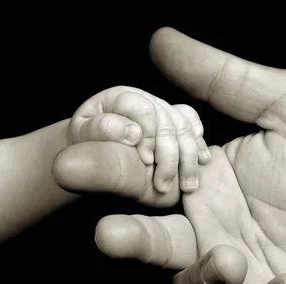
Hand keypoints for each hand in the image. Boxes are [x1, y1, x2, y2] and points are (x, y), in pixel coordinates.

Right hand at [54, 28, 285, 283]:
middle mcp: (214, 239)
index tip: (80, 159)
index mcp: (209, 189)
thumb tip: (161, 40)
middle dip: (127, 243)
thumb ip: (225, 79)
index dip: (111, 172)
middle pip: (151, 250)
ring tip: (229, 256)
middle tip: (111, 234)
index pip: (143, 183)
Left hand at [60, 86, 210, 206]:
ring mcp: (162, 107)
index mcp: (121, 96)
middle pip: (169, 121)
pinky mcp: (174, 117)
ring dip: (190, 157)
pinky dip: (199, 142)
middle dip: (170, 155)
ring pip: (185, 126)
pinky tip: (202, 161)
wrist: (90, 146)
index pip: (145, 110)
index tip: (146, 162)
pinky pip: (192, 123)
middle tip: (163, 184)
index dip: (149, 136)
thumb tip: (133, 132)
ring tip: (187, 185)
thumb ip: (102, 129)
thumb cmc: (86, 142)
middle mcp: (145, 98)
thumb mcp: (83, 135)